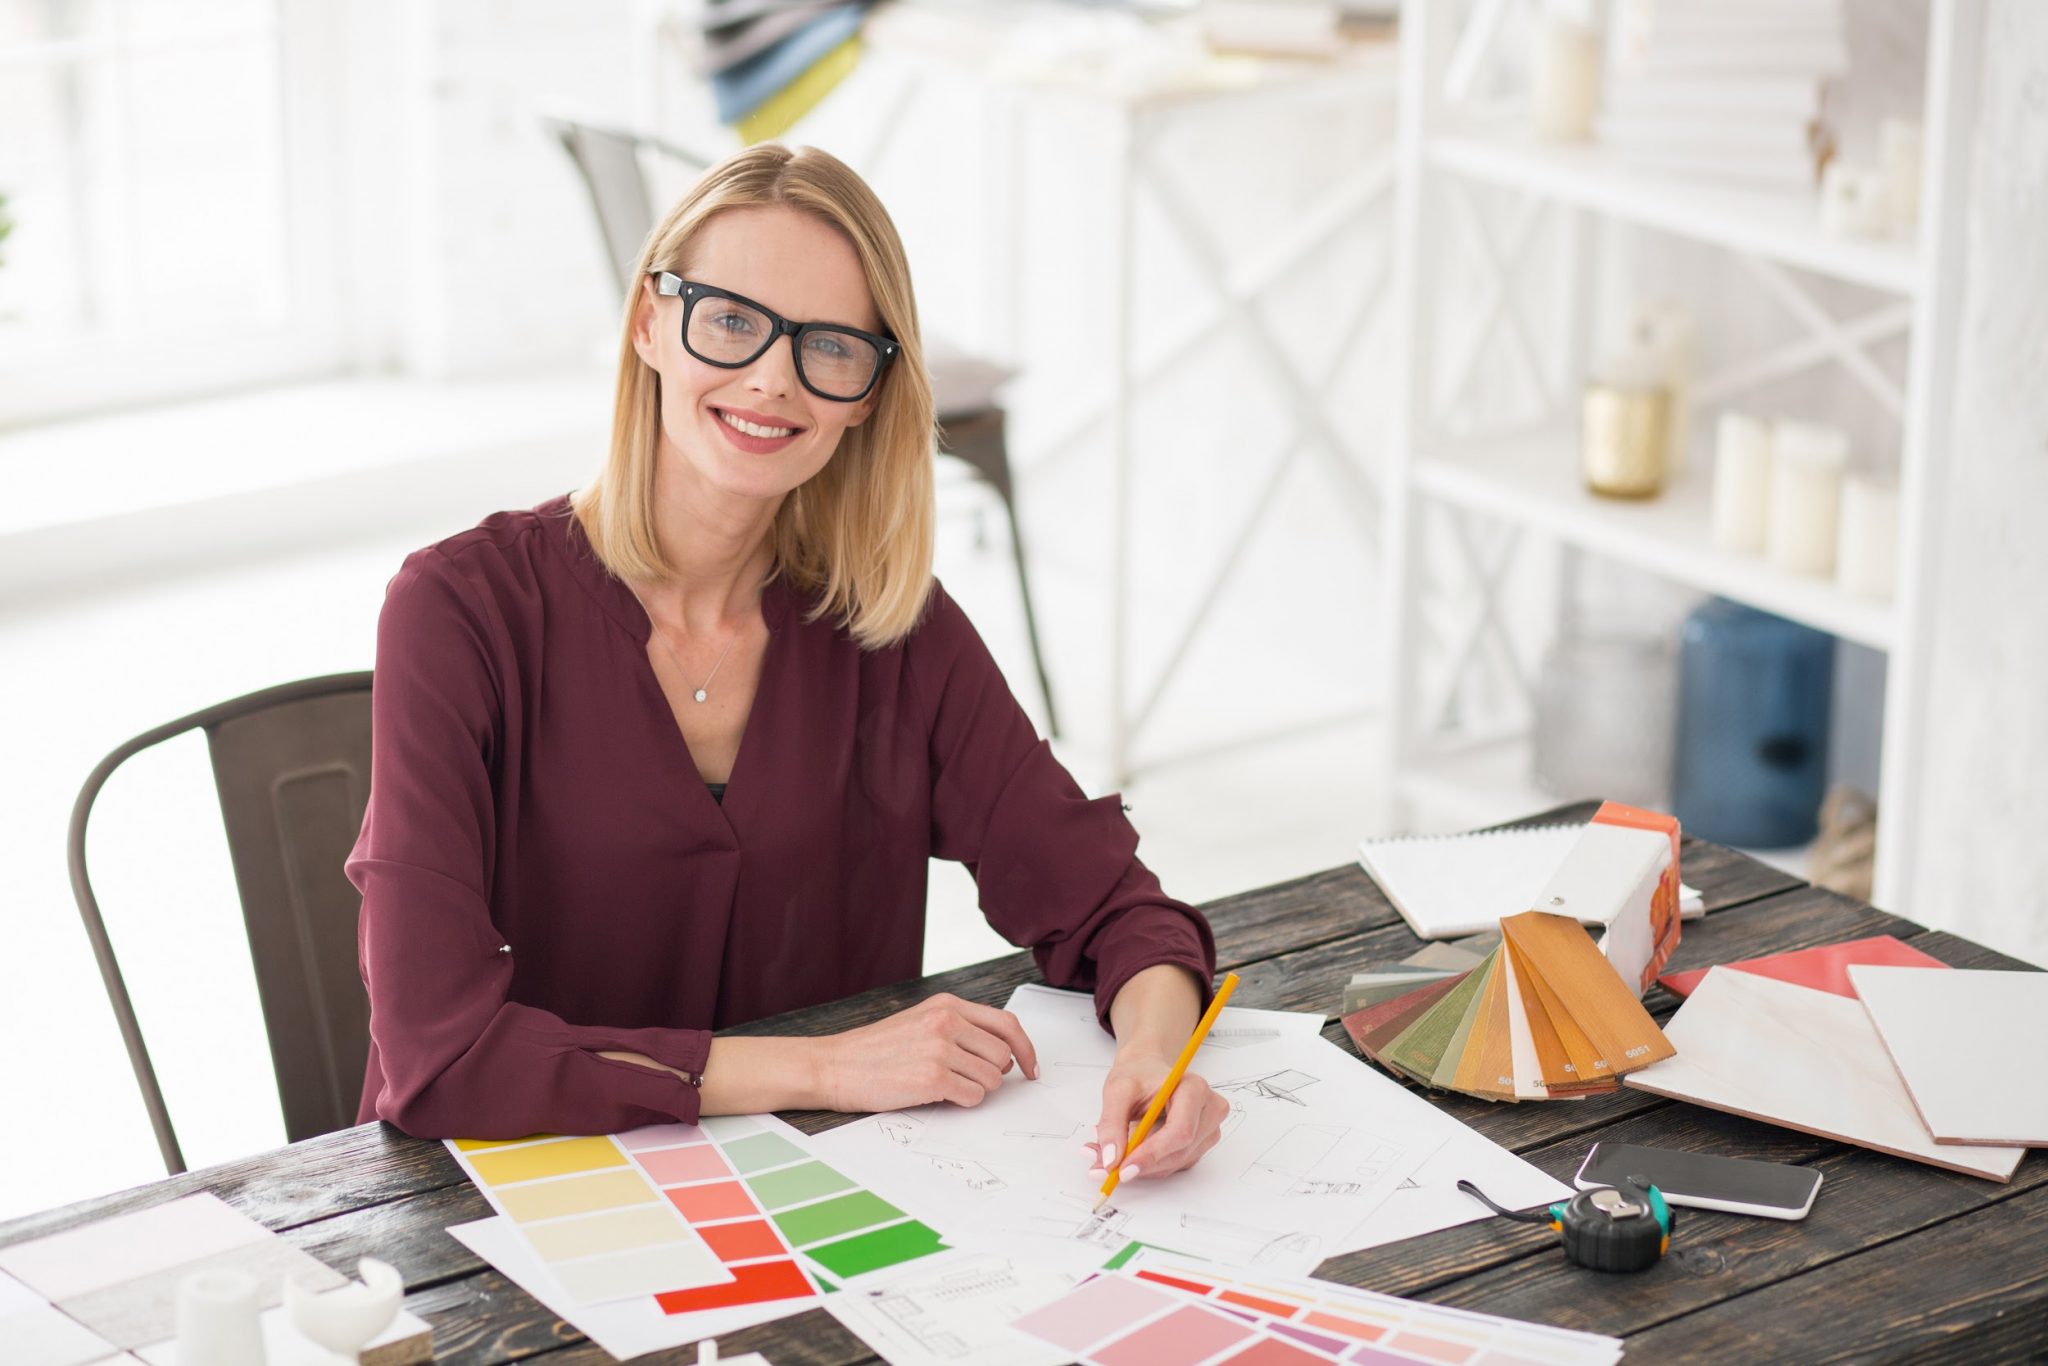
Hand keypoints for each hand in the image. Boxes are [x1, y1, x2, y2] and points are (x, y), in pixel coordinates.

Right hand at [813, 992, 1038, 1112]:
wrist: (835, 1066)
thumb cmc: (876, 1050)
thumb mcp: (920, 1022)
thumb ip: (960, 1029)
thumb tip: (1003, 1056)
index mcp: (946, 1005)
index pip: (1007, 1024)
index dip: (1026, 1049)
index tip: (1031, 1068)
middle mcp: (946, 1021)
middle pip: (1003, 1054)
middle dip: (995, 1074)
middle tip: (971, 1081)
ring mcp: (940, 1049)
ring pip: (992, 1079)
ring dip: (976, 1090)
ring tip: (946, 1086)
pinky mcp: (933, 1078)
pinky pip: (974, 1096)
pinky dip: (964, 1101)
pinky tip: (940, 1095)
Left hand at [1086, 1050, 1228, 1183]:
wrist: (1147, 1072)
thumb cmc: (1138, 1076)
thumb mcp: (1117, 1091)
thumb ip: (1112, 1124)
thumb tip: (1111, 1159)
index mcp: (1194, 1089)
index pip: (1180, 1130)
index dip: (1152, 1153)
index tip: (1123, 1167)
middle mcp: (1209, 1111)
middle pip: (1179, 1151)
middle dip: (1142, 1163)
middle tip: (1108, 1167)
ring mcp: (1207, 1131)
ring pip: (1175, 1163)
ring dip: (1143, 1166)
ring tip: (1113, 1154)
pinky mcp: (1199, 1146)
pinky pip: (1173, 1165)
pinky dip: (1148, 1165)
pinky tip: (1132, 1153)